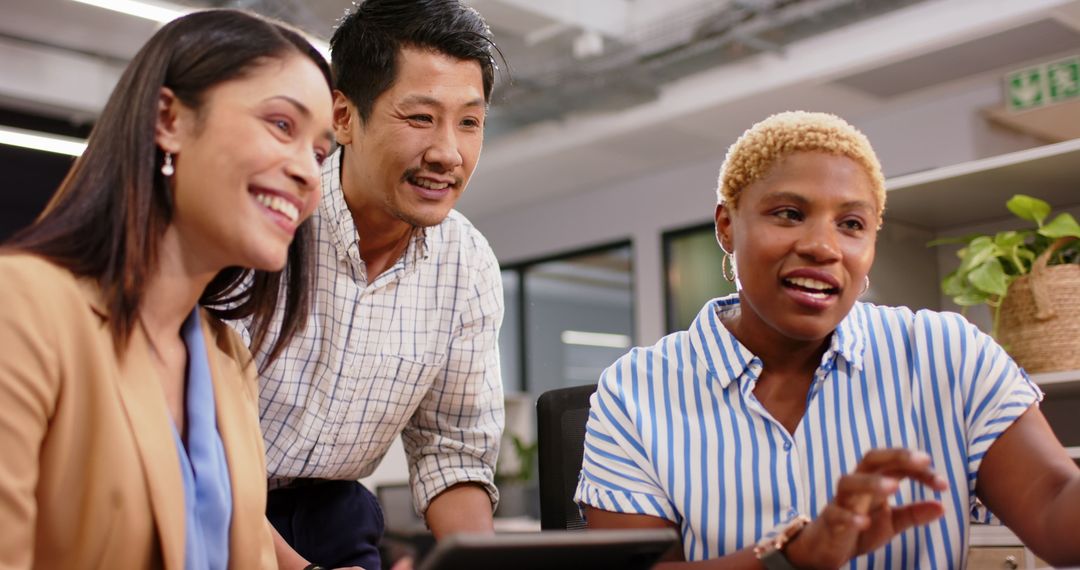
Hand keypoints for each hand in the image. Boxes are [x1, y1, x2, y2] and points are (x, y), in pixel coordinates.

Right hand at [784, 448, 947, 569]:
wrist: (826, 548)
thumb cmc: (859, 528)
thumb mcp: (891, 522)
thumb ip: (914, 513)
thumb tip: (942, 506)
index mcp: (873, 482)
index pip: (897, 465)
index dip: (920, 470)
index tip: (942, 484)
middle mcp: (857, 486)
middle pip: (871, 459)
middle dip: (897, 456)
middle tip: (923, 461)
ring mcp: (841, 502)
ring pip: (849, 482)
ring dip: (871, 482)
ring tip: (894, 487)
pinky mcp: (829, 521)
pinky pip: (836, 514)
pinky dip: (850, 517)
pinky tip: (864, 522)